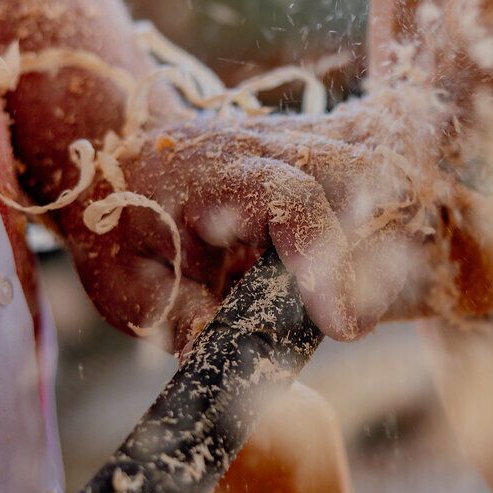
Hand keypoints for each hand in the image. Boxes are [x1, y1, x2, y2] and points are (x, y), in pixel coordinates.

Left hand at [60, 105, 424, 348]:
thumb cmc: (120, 227)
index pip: (291, 201)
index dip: (324, 263)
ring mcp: (296, 143)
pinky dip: (369, 233)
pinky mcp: (316, 156)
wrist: (118, 161)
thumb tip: (213, 349)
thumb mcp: (125, 284)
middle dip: (367, 255)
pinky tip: (350, 280)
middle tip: (350, 323)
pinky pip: (366, 186)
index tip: (341, 326)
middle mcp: (264, 147)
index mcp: (214, 172)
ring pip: (370, 177)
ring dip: (374, 244)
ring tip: (350, 305)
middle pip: (352, 179)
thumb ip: (172, 316)